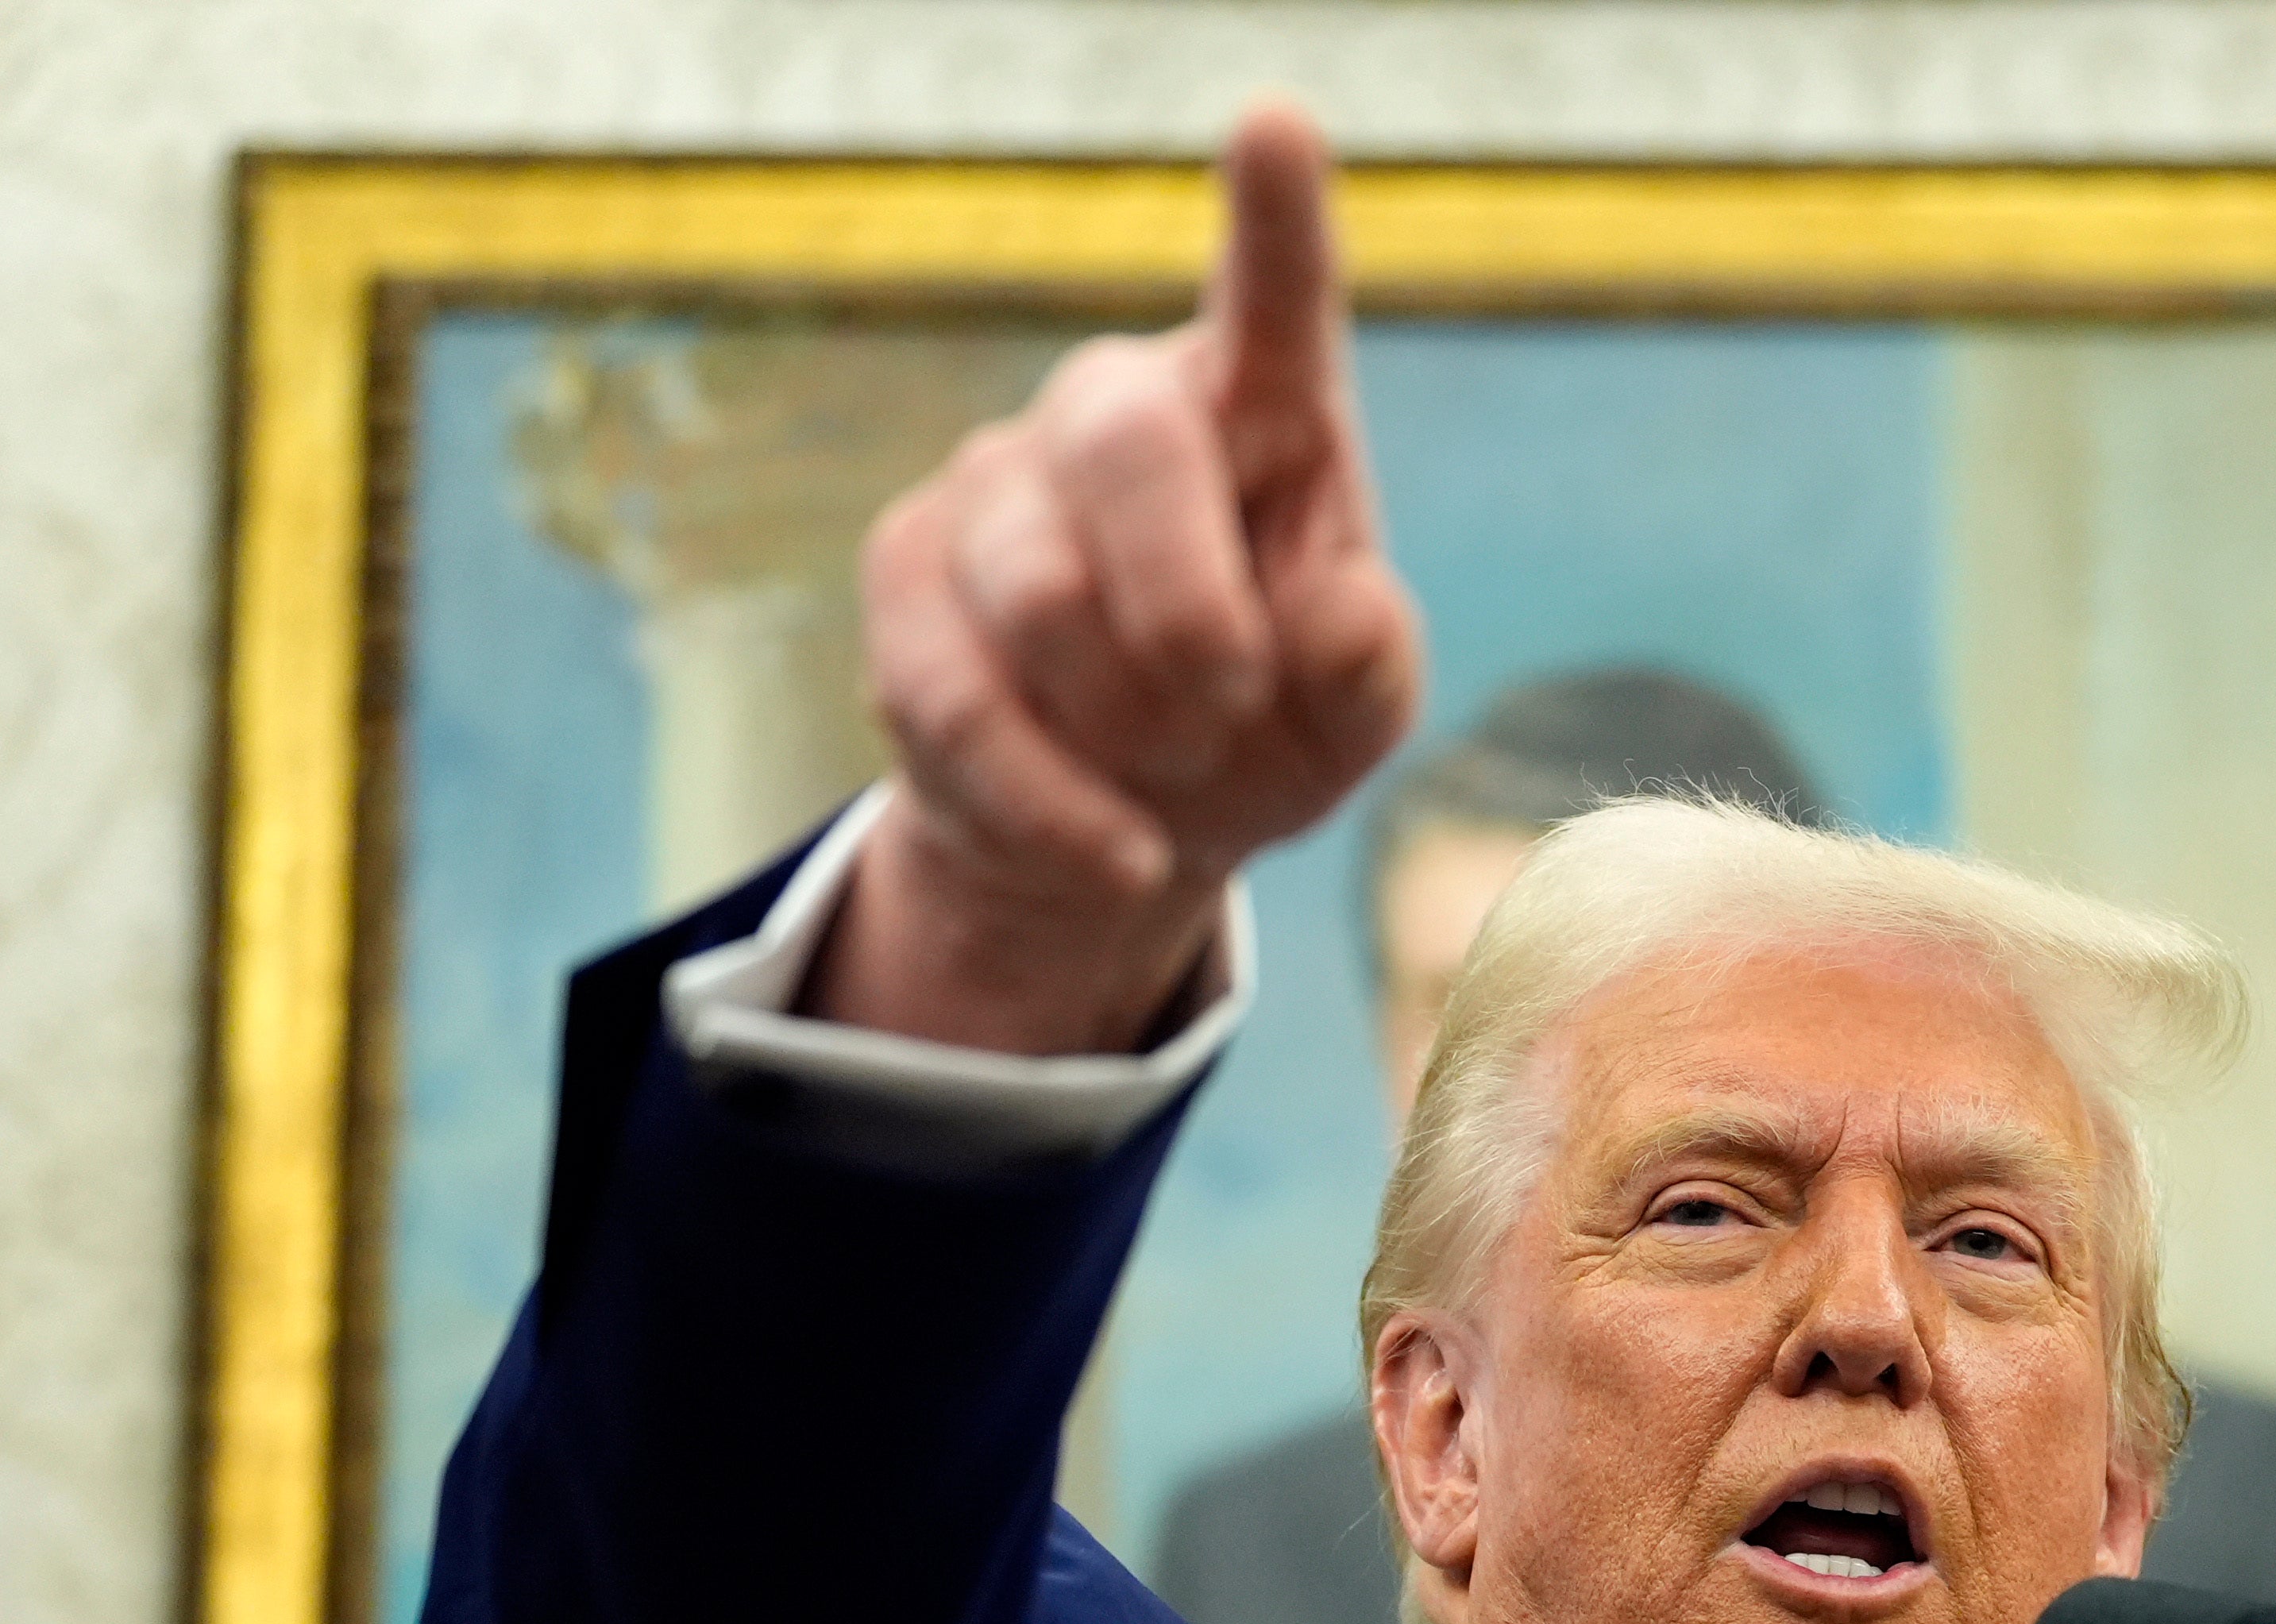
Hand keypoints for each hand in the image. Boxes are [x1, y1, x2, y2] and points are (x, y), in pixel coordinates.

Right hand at [813, 100, 1424, 1053]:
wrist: (1128, 831)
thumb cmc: (1267, 727)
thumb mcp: (1351, 716)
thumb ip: (1372, 664)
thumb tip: (1347, 609)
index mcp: (1262, 412)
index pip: (1273, 298)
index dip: (1275, 214)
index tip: (1277, 124)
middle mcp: (1117, 411)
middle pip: (1126, 444)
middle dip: (1187, 614)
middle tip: (1228, 704)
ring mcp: (994, 483)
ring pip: (1035, 593)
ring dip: (1123, 723)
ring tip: (1171, 766)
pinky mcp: (903, 578)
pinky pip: (961, 699)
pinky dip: (1055, 805)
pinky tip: (1114, 846)